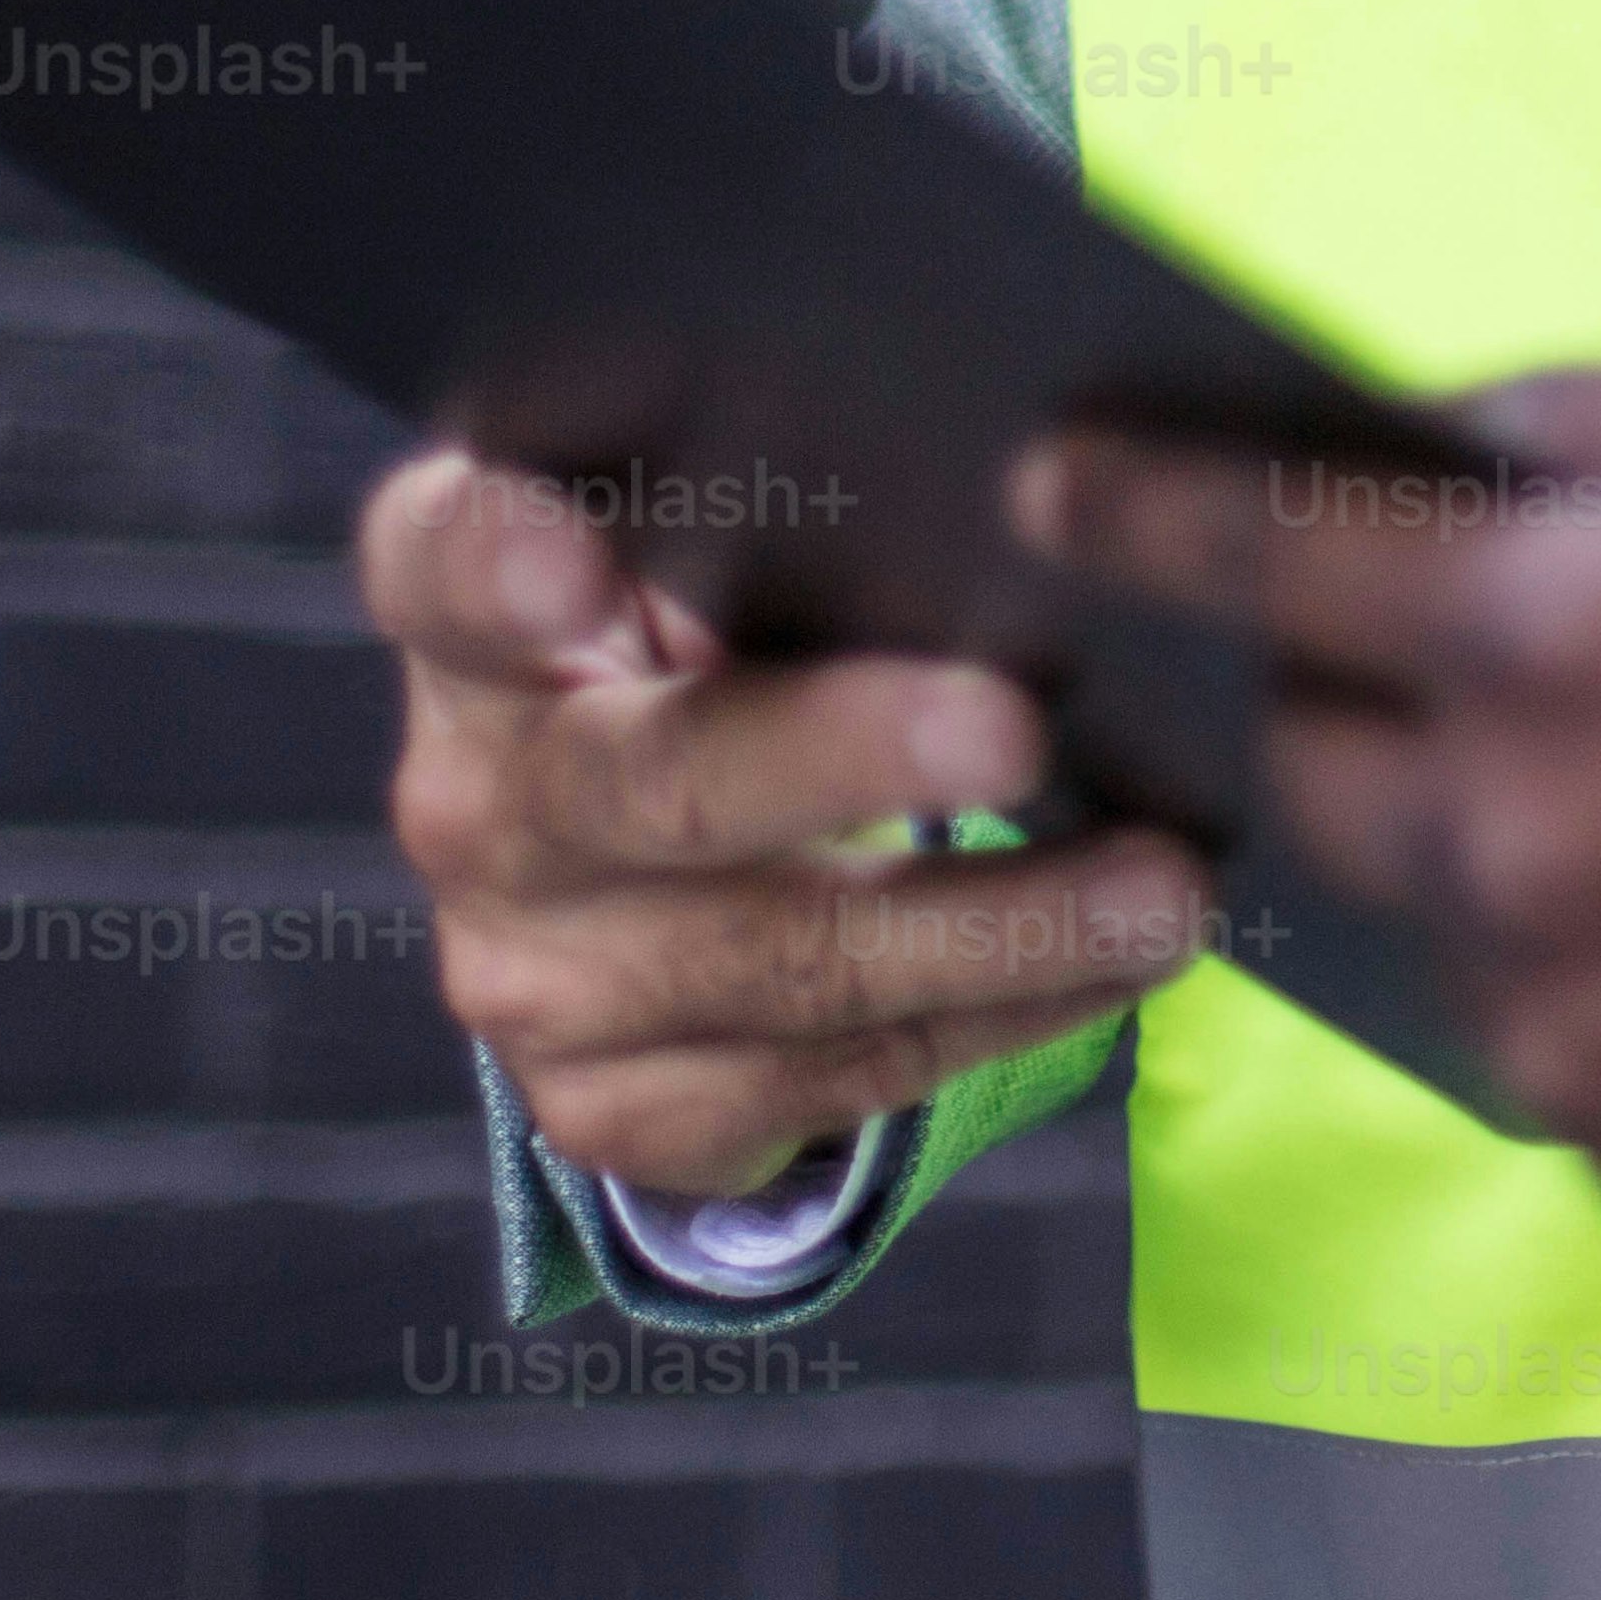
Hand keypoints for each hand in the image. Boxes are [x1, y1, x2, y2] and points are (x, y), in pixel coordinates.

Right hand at [366, 440, 1216, 1198]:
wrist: (660, 868)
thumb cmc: (728, 648)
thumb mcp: (719, 557)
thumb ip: (773, 514)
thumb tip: (999, 492)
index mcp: (474, 617)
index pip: (440, 561)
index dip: (496, 563)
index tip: (574, 561)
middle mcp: (473, 799)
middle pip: (650, 781)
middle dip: (844, 755)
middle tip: (1015, 729)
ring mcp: (529, 974)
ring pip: (774, 962)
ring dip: (993, 927)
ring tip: (1160, 890)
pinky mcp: (611, 1107)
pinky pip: (824, 1080)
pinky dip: (993, 1019)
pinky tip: (1107, 972)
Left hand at [1026, 344, 1600, 1280]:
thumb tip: (1494, 440)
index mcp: (1544, 627)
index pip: (1256, 548)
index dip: (1141, 505)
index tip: (1053, 485)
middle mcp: (1512, 846)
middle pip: (1324, 762)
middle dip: (1339, 695)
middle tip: (1418, 652)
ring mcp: (1582, 1036)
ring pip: (1459, 916)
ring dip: (1514, 845)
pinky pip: (1582, 1050)